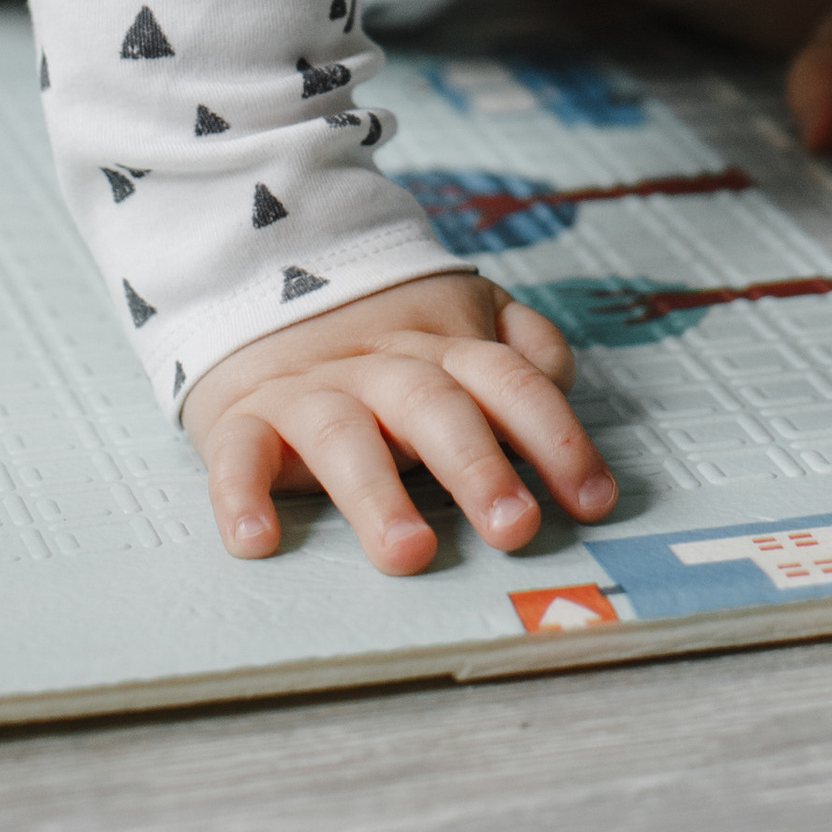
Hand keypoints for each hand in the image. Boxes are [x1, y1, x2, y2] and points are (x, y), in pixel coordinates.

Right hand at [181, 269, 615, 574]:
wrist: (259, 279)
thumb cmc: (381, 330)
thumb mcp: (458, 313)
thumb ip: (517, 344)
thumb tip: (560, 377)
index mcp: (442, 346)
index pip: (509, 382)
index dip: (555, 437)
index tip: (594, 501)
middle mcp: (380, 368)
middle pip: (434, 407)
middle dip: (477, 466)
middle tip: (515, 527)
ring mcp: (309, 391)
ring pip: (343, 433)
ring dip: (377, 493)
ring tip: (410, 553)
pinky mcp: (241, 418)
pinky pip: (237, 453)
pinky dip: (240, 494)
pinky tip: (257, 540)